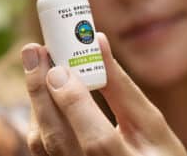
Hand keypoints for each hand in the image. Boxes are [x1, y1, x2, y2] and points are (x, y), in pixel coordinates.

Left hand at [21, 33, 186, 155]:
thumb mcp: (152, 126)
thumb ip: (122, 88)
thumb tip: (98, 43)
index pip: (97, 141)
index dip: (75, 104)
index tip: (59, 68)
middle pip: (57, 140)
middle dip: (41, 92)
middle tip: (34, 50)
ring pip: (42, 144)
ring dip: (37, 100)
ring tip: (37, 62)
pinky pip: (41, 148)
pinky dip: (39, 116)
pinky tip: (45, 91)